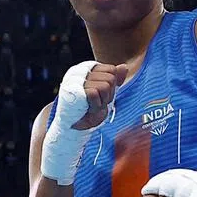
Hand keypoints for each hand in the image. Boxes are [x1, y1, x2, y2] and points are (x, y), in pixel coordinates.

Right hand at [41, 61, 126, 185]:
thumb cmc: (88, 111)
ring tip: (91, 107)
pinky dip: (96, 105)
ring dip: (102, 101)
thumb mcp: (105, 94)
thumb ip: (114, 80)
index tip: (100, 97)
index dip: (111, 87)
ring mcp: (76, 79)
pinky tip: (88, 110)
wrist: (71, 129)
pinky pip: (96, 93)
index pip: (112, 70)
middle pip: (111, 78)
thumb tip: (124, 67)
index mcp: (87, 69)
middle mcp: (80, 71)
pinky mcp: (74, 89)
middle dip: (108, 95)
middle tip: (95, 104)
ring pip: (106, 85)